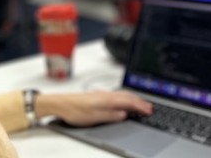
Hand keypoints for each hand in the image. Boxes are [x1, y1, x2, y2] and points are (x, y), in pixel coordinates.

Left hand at [35, 90, 151, 126]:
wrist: (60, 103)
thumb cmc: (74, 110)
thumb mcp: (94, 117)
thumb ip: (110, 115)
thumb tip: (124, 114)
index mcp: (107, 99)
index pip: (128, 101)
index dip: (140, 106)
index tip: (149, 111)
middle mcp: (106, 94)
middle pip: (127, 96)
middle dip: (140, 102)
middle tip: (150, 108)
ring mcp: (102, 94)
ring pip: (123, 95)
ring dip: (134, 99)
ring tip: (141, 104)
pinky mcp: (98, 96)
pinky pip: (117, 95)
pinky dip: (126, 98)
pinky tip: (125, 101)